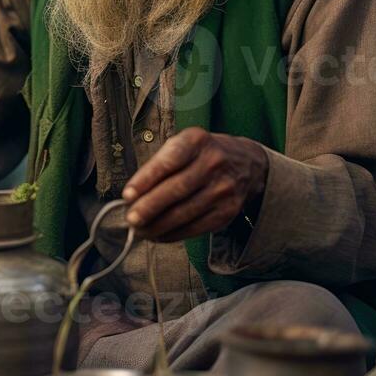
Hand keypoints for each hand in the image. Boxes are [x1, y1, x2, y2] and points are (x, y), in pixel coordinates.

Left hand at [122, 127, 268, 241]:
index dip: (146, 179)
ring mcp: (223, 189)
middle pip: (177, 189)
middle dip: (150, 207)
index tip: (128, 194)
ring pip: (185, 212)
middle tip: (131, 219)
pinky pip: (195, 227)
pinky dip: (172, 234)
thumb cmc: (203, 154)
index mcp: (197, 141)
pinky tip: (157, 235)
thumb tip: (133, 195)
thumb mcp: (184, 144)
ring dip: (158, 225)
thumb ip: (159, 164)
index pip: (169, 161)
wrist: (247, 164)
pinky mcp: (226, 211)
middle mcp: (213, 163)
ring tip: (139, 230)